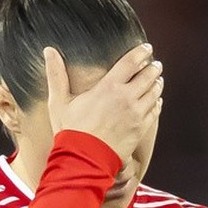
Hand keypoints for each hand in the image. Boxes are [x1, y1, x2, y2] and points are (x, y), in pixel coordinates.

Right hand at [43, 42, 163, 161]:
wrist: (85, 159)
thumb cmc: (71, 130)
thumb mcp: (59, 101)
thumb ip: (56, 74)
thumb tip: (48, 50)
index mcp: (108, 87)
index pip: (131, 62)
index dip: (141, 52)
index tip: (146, 48)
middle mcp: (126, 98)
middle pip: (148, 76)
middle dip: (153, 68)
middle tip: (155, 64)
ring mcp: (136, 114)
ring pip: (154, 93)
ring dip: (157, 84)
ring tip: (158, 79)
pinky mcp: (141, 129)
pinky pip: (154, 112)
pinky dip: (157, 103)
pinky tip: (157, 101)